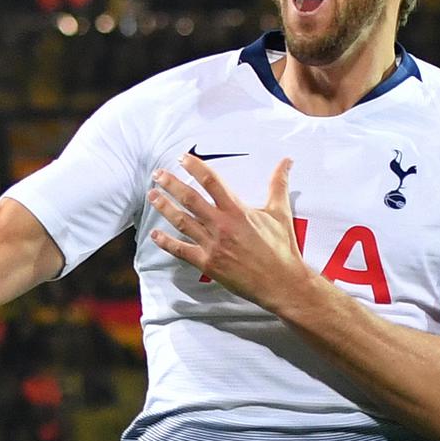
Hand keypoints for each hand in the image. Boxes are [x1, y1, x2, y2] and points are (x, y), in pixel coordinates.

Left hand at [149, 154, 312, 312]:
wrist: (280, 282)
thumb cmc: (281, 248)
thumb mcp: (280, 212)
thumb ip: (278, 185)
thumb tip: (286, 162)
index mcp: (237, 211)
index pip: (211, 182)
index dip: (195, 167)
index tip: (182, 158)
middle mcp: (221, 225)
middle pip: (190, 199)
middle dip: (171, 184)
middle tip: (158, 174)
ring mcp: (212, 245)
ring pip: (182, 222)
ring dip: (165, 207)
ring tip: (152, 195)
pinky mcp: (208, 263)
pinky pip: (181, 251)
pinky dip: (166, 243)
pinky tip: (155, 235)